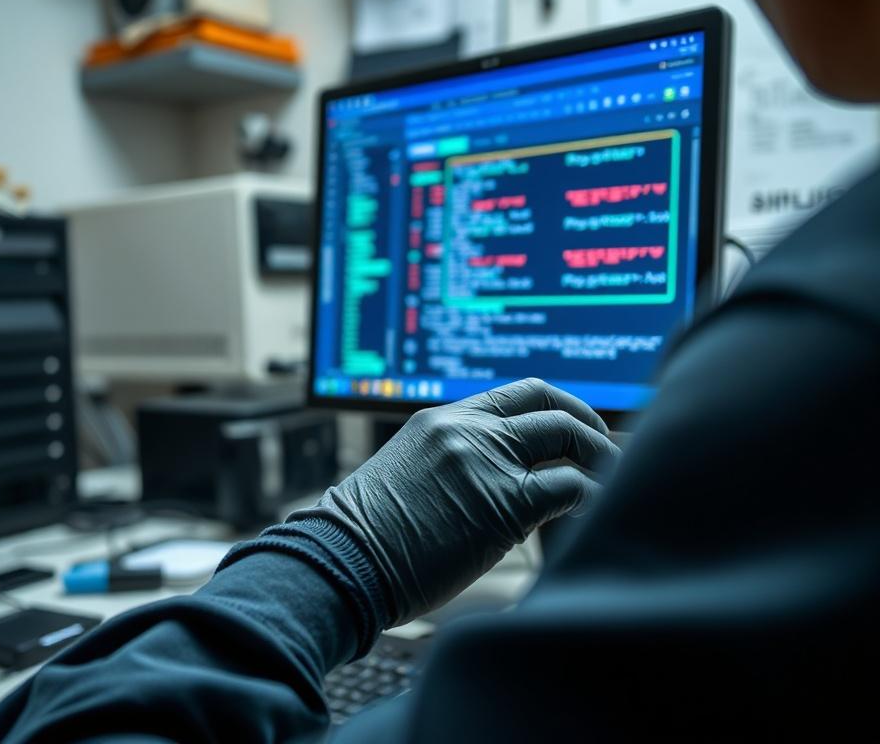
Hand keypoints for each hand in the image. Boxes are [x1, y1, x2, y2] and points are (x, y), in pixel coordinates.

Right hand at [290, 378, 620, 625]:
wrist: (341, 559)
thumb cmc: (367, 534)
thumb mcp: (408, 473)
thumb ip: (453, 462)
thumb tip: (499, 480)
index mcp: (442, 418)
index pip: (517, 394)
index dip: (559, 406)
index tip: (578, 427)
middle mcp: (466, 429)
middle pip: (549, 405)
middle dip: (589, 425)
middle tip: (608, 450)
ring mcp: (485, 461)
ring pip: (566, 434)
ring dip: (601, 455)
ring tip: (613, 478)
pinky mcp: (502, 504)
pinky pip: (568, 485)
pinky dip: (591, 494)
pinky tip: (593, 509)